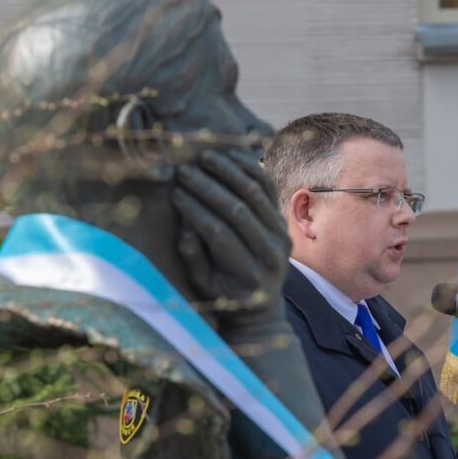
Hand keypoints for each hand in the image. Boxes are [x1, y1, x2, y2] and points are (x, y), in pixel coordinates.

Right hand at [172, 147, 288, 320]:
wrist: (262, 303)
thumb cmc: (224, 294)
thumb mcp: (204, 285)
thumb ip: (194, 258)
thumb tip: (186, 226)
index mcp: (249, 274)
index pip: (219, 234)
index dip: (195, 211)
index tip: (174, 194)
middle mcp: (271, 253)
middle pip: (238, 211)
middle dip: (208, 188)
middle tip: (184, 171)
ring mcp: (281, 233)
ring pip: (256, 194)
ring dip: (229, 172)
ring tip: (205, 157)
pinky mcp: (282, 219)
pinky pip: (269, 187)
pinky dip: (252, 168)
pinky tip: (231, 155)